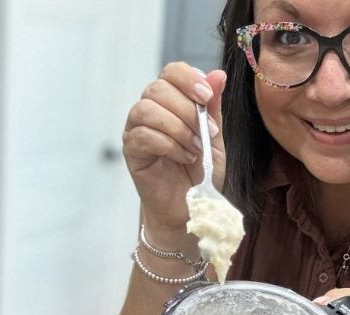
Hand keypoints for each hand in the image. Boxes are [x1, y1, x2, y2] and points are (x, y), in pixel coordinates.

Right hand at [122, 63, 226, 230]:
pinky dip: (169, 145)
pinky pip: (143, 135)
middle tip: (206, 132)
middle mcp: (150, 110)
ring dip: (178, 128)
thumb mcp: (215, 138)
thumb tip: (218, 74)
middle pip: (157, 88)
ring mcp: (136, 129)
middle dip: (186, 109)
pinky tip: (184, 158)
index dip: (188, 79)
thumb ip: (213, 107)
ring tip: (195, 148)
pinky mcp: (131, 150)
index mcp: (171, 101)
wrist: (191, 206)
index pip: (171, 72)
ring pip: (147, 109)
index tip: (207, 96)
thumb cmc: (200, 173)